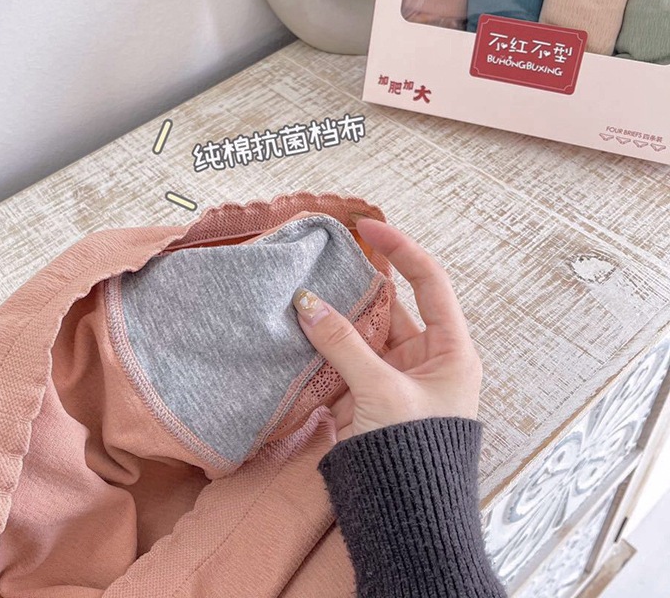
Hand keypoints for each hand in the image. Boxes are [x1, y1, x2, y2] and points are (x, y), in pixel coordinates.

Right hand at [291, 216, 482, 441]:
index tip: (368, 226)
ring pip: (360, 333)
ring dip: (334, 316)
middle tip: (323, 256)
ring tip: (303, 290)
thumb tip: (306, 302)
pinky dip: (322, 348)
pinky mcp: (367, 397)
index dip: (401, 248)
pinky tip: (297, 331)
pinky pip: (343, 360)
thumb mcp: (381, 392)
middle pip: (389, 305)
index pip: (429, 281)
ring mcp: (393, 377)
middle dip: (356, 283)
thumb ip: (342, 344)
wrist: (408, 520)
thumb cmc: (414, 453)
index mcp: (450, 349)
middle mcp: (424, 358)